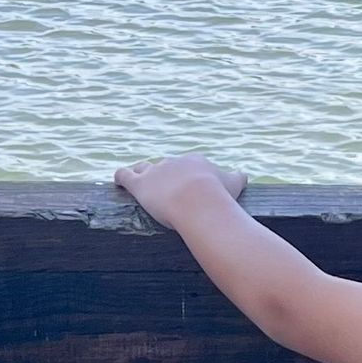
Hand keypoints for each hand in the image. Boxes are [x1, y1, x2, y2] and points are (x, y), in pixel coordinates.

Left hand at [116, 154, 247, 227]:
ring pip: (144, 168)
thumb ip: (237, 177)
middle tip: (167, 192)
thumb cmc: (219, 195)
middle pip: (166, 166)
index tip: (191, 188)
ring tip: (140, 181)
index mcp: (195, 161)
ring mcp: (155, 172)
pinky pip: (124, 175)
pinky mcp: (140, 184)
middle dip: (166, 176)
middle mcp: (173, 162)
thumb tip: (243, 174)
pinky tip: (118, 181)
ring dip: (141, 173)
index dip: (189, 176)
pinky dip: (120, 177)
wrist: (200, 201)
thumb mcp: (235, 183)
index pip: (189, 165)